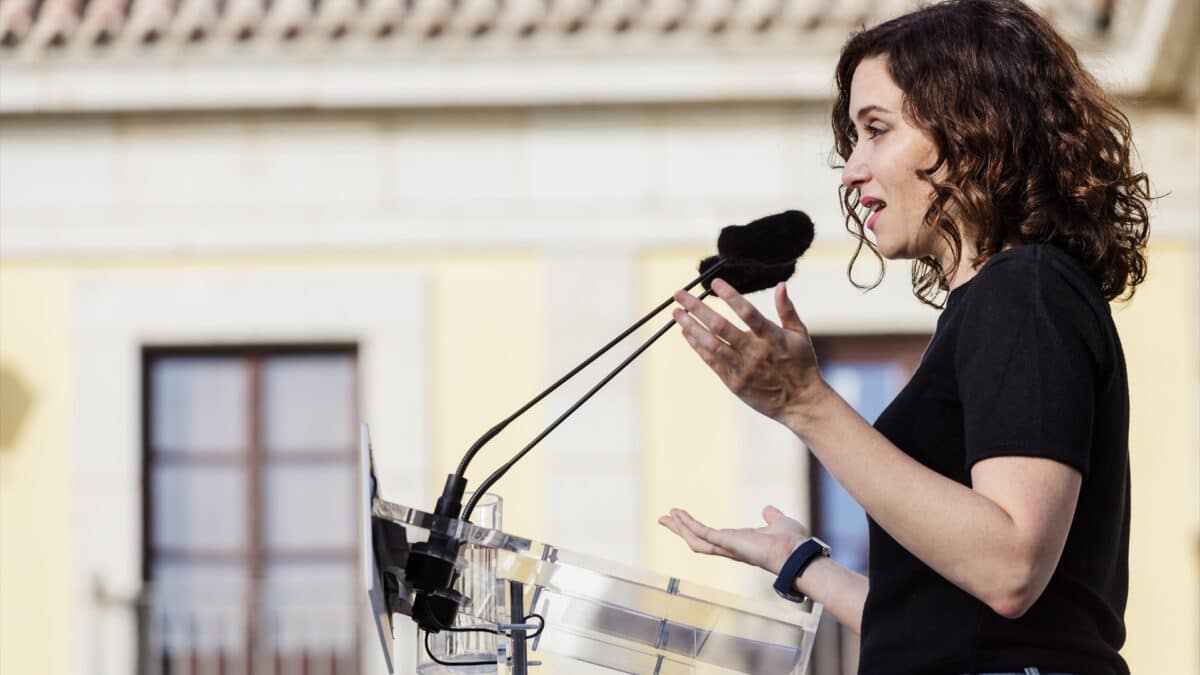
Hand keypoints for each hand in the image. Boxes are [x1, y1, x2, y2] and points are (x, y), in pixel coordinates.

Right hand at [657, 506, 810, 575]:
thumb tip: (768, 510)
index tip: (683, 520)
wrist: (797, 553)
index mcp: (739, 544)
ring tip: (666, 516)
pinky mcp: (728, 542)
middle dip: (680, 530)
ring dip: (680, 528)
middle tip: (663, 519)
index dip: (696, 529)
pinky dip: (690, 524)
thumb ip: (771, 517)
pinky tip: (679, 514)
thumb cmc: (791, 543)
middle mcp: (730, 548)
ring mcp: (727, 547)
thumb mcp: (779, 523)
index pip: (711, 537)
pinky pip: (703, 533)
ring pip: (695, 540)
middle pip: (697, 541)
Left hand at [672, 279, 825, 428]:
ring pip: (711, 344)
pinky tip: (687, 333)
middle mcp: (755, 352)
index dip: (730, 295)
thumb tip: (781, 285)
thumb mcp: (800, 335)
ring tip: (677, 314)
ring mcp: (742, 369)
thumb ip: (787, 310)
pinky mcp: (734, 382)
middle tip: (680, 294)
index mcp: (772, 337)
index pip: (747, 312)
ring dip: (691, 327)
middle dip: (697, 308)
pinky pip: (711, 361)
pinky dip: (697, 346)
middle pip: (720, 326)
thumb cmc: (801, 365)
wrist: (800, 403)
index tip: (714, 282)